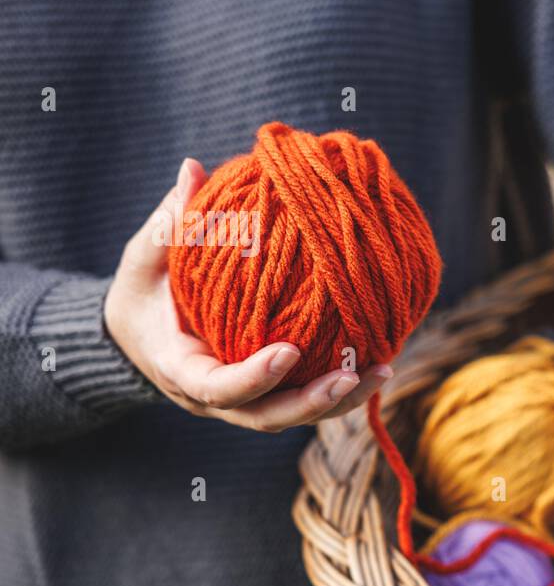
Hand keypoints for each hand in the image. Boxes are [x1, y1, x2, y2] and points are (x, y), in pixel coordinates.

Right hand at [105, 159, 392, 431]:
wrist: (139, 336)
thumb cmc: (143, 293)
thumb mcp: (143, 261)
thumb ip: (169, 226)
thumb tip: (192, 169)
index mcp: (183, 371)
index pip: (218, 388)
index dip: (253, 377)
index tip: (288, 352)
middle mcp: (217, 399)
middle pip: (268, 416)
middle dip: (311, 402)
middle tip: (351, 374)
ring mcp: (246, 403)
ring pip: (295, 416)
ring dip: (339, 400)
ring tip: (382, 370)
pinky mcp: (269, 396)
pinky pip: (307, 399)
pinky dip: (343, 390)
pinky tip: (379, 364)